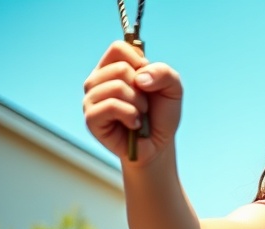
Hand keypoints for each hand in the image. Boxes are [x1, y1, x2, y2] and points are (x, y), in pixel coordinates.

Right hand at [82, 41, 182, 164]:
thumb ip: (164, 73)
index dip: (139, 62)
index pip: (118, 47)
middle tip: (144, 104)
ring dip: (138, 104)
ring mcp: (91, 99)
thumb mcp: (173, 88)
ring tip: (139, 115)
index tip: (147, 81)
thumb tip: (140, 78)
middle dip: (142, 89)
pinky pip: (110, 106)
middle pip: (119, 68)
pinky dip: (130, 115)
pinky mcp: (91, 119)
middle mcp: (97, 81)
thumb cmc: (161, 115)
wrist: (158, 145)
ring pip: (116, 87)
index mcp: (112, 68)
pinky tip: (134, 124)